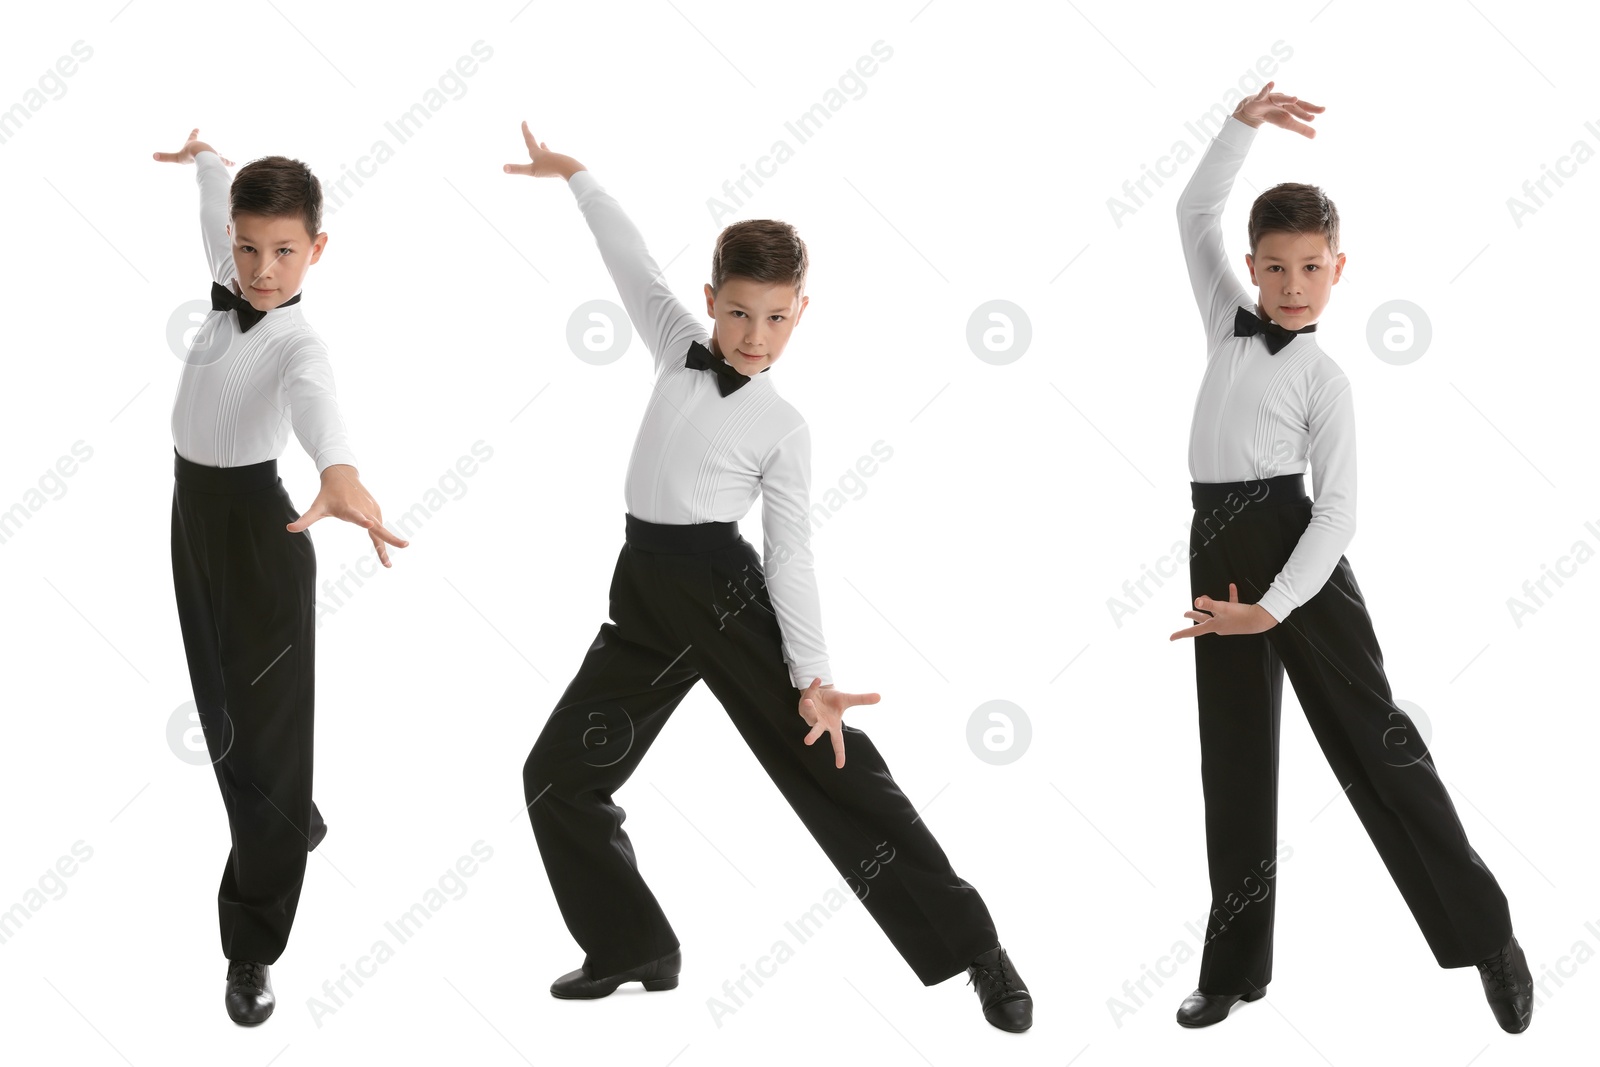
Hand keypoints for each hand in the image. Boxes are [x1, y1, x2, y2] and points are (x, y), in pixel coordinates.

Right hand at [152, 127, 232, 165]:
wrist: (203, 155)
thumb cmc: (189, 154)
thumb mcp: (176, 157)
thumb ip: (166, 157)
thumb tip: (153, 156)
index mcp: (193, 145)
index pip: (193, 137)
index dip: (194, 133)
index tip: (197, 128)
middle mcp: (204, 147)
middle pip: (206, 146)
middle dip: (207, 147)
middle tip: (208, 146)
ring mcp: (212, 153)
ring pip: (216, 154)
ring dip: (219, 156)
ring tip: (226, 159)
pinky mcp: (219, 159)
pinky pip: (224, 161)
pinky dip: (228, 163)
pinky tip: (234, 163)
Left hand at [286, 465, 409, 566]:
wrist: (342, 476)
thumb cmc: (328, 495)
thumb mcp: (317, 508)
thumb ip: (305, 520)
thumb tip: (288, 528)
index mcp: (348, 509)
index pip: (356, 516)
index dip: (362, 521)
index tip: (370, 525)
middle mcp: (364, 510)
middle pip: (379, 527)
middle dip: (391, 538)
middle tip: (405, 546)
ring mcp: (372, 510)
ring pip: (382, 531)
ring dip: (389, 545)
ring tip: (387, 564)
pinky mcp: (377, 510)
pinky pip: (380, 527)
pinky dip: (383, 539)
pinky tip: (382, 549)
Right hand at [502, 120, 583, 179]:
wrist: (571, 170)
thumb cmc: (551, 169)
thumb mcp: (532, 171)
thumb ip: (517, 169)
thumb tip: (503, 168)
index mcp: (538, 153)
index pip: (529, 139)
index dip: (525, 130)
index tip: (524, 121)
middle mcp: (546, 154)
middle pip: (537, 145)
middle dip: (532, 139)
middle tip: (529, 131)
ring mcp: (555, 159)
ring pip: (547, 152)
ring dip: (544, 148)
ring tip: (544, 144)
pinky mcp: (562, 165)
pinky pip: (556, 162)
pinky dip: (553, 160)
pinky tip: (556, 164)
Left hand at [798, 677, 880, 768]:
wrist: (821, 690)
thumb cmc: (834, 700)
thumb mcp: (849, 699)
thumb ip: (862, 699)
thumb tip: (879, 696)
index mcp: (832, 725)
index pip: (837, 742)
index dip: (839, 753)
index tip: (840, 765)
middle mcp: (820, 723)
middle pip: (816, 731)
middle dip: (812, 735)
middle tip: (808, 741)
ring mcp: (810, 715)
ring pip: (808, 712)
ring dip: (809, 707)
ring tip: (810, 700)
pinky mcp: (803, 705)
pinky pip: (808, 695)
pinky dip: (813, 687)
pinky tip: (817, 680)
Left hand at [1169, 582, 1278, 639]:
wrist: (1261, 620)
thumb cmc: (1241, 616)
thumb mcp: (1223, 608)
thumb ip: (1209, 603)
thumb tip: (1197, 600)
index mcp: (1213, 626)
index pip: (1193, 631)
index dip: (1181, 633)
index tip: (1170, 638)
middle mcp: (1219, 626)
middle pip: (1202, 621)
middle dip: (1194, 616)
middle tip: (1185, 614)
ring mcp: (1228, 622)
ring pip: (1215, 613)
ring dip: (1209, 605)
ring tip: (1203, 597)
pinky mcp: (1237, 616)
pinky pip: (1230, 605)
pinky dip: (1230, 597)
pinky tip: (1231, 587)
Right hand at [1232, 81, 1324, 137]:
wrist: (1253, 112)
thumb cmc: (1273, 115)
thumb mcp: (1287, 124)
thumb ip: (1301, 128)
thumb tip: (1315, 135)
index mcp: (1291, 106)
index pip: (1303, 107)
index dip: (1312, 109)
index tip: (1323, 110)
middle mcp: (1283, 100)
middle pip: (1293, 106)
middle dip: (1302, 110)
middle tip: (1312, 114)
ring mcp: (1272, 99)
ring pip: (1281, 99)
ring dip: (1287, 99)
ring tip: (1295, 99)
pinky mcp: (1259, 99)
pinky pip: (1263, 93)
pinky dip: (1266, 89)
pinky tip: (1271, 83)